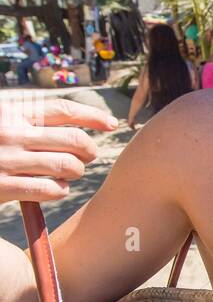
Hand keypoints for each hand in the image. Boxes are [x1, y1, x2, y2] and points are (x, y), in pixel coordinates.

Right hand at [0, 95, 118, 204]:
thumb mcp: (1, 123)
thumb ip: (28, 121)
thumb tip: (76, 127)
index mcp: (11, 112)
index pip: (63, 110)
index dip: (93, 116)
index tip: (112, 124)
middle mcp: (10, 133)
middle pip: (73, 139)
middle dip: (89, 151)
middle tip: (87, 158)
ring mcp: (6, 160)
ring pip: (67, 165)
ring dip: (76, 172)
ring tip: (69, 174)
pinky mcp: (2, 187)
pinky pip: (50, 189)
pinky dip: (60, 191)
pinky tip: (57, 189)